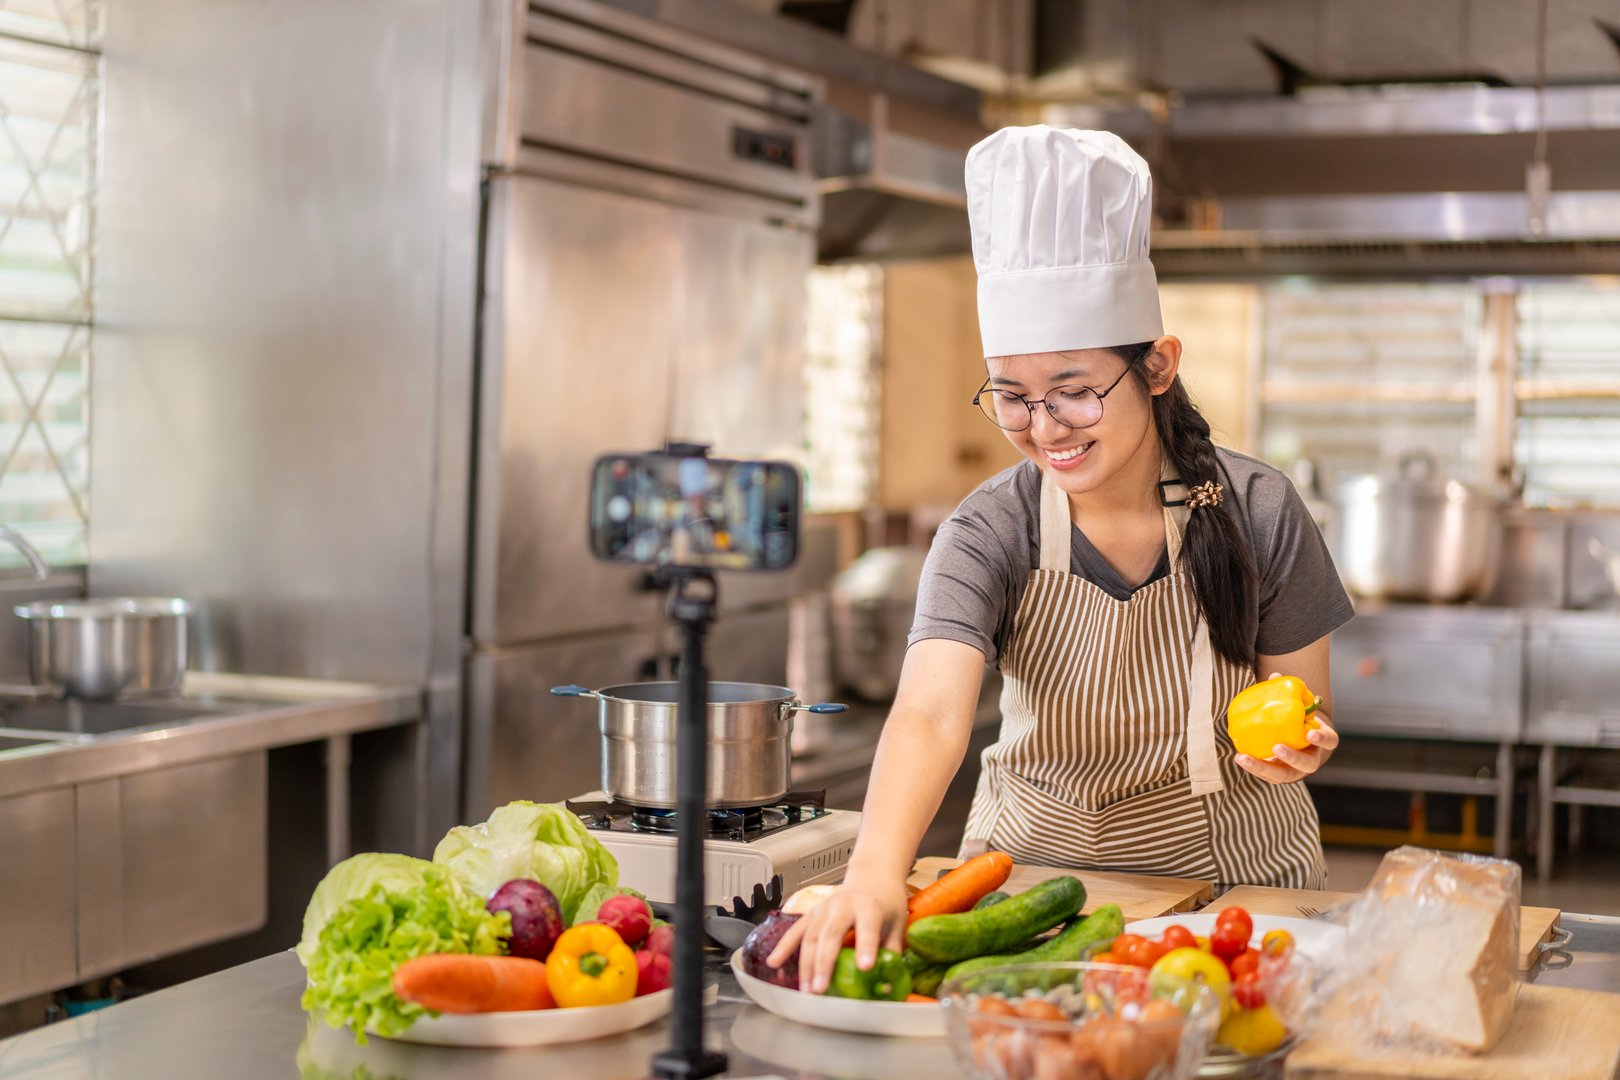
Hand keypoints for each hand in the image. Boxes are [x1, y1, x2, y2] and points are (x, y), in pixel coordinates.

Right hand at [765, 870, 908, 993]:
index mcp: (870, 907)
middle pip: (831, 934)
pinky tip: (774, 962)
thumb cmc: (885, 903)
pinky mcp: (813, 912)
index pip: (868, 928)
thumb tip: (887, 986)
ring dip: (806, 964)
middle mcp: (844, 905)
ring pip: (810, 936)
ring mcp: (825, 908)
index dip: (866, 947)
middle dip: (824, 963)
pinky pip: (796, 930)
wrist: (872, 876)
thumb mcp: (897, 925)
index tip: (865, 967)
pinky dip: (784, 946)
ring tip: (806, 990)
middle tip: (821, 989)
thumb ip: (890, 954)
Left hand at [1234, 671, 1339, 783]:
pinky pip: (1268, 774)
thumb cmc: (1296, 719)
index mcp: (1321, 742)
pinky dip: (1254, 767)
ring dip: (1264, 768)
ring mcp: (1295, 770)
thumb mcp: (1296, 708)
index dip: (1322, 738)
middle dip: (1293, 757)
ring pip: (1284, 775)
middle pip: (1307, 764)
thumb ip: (1288, 694)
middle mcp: (1311, 759)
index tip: (1311, 733)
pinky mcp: (1279, 775)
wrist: (1294, 738)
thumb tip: (1275, 675)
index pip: (1329, 741)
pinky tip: (1239, 757)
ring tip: (1245, 758)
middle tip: (1278, 747)